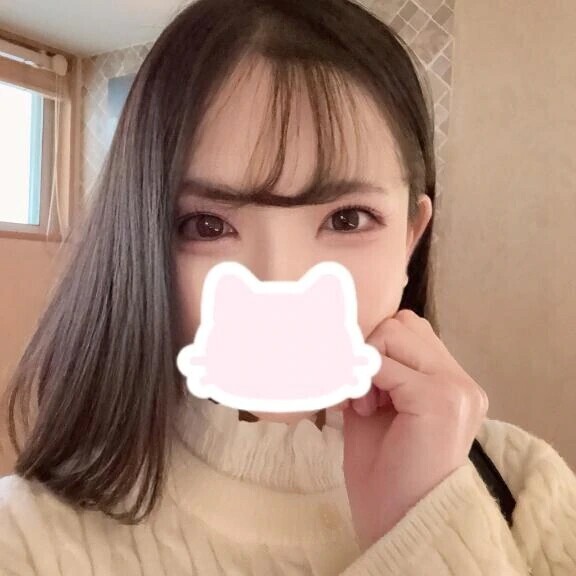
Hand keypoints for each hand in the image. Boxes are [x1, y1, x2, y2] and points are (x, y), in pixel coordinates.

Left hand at [342, 309, 488, 550]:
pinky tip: (367, 411)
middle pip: (404, 322)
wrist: (400, 521)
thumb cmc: (386, 471)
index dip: (378, 349)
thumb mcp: (379, 406)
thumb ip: (376, 369)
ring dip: (372, 363)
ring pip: (396, 332)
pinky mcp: (441, 397)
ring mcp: (456, 387)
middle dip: (374, 350)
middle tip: (366, 396)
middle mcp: (462, 380)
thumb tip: (352, 339)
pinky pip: (386, 364)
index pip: (410, 329)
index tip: (364, 388)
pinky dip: (367, 381)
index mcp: (452, 382)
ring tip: (369, 404)